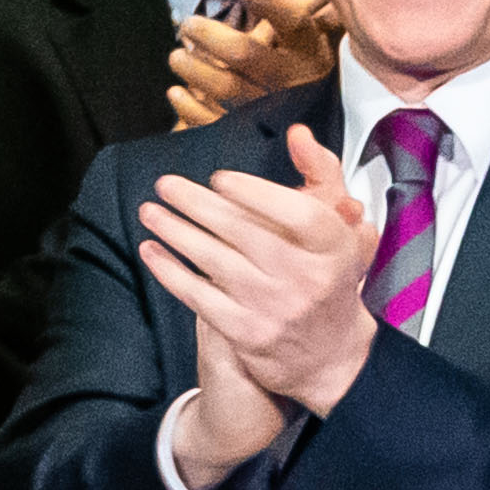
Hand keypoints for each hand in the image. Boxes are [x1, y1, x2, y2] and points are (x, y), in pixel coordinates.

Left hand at [139, 127, 392, 440]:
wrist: (330, 355)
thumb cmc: (327, 276)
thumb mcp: (339, 227)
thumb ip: (321, 174)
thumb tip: (297, 134)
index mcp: (334, 247)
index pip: (297, 213)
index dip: (255, 193)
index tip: (220, 178)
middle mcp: (307, 278)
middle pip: (244, 232)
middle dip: (197, 204)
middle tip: (166, 184)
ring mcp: (274, 307)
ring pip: (214, 260)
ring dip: (175, 231)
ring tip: (149, 210)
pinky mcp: (246, 332)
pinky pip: (198, 295)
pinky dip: (171, 271)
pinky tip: (152, 250)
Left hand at [170, 0, 344, 127]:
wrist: (314, 116)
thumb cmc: (303, 59)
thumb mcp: (305, 25)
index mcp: (308, 47)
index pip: (292, 21)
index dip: (268, 2)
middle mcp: (292, 78)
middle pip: (247, 55)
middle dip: (211, 38)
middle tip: (188, 24)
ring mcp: (272, 108)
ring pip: (227, 89)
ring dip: (196, 72)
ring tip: (176, 56)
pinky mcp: (253, 132)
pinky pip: (218, 123)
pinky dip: (192, 109)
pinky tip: (175, 92)